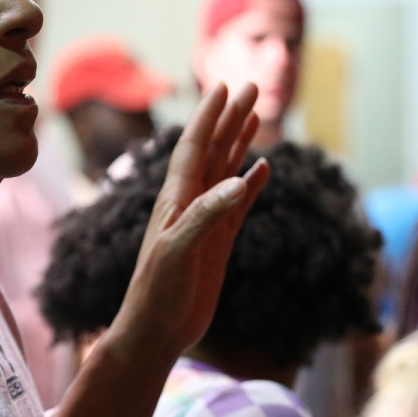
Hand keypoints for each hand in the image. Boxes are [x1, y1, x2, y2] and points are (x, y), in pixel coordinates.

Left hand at [119, 83, 270, 358]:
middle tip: (253, 86)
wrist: (155, 330)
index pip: (194, 147)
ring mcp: (204, 222)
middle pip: (213, 150)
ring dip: (240, 142)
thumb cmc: (157, 292)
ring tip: (257, 115)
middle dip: (231, 118)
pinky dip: (251, 184)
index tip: (225, 87)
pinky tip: (262, 168)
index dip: (209, 117)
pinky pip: (237, 204)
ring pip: (226, 171)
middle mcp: (189, 203)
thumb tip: (239, 180)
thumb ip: (206, 215)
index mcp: (175, 199)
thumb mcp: (178, 251)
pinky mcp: (216, 243)